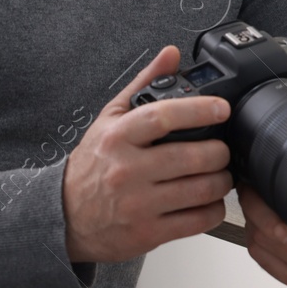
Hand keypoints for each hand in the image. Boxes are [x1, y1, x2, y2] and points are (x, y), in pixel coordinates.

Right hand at [62, 46, 233, 263]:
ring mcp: (138, 204)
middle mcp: (128, 170)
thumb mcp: (110, 118)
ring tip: (219, 174)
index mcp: (119, 137)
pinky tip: (209, 201)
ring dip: (221, 181)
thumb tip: (171, 54)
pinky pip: (197, 221)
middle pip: (192, 157)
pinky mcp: (147, 233)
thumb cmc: (92, 164)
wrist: (64, 216)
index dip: (199, 110)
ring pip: (201, 190)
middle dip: (219, 152)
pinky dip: (213, 209)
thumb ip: (145, 84)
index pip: (164, 117)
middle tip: (222, 149)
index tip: (221, 108)